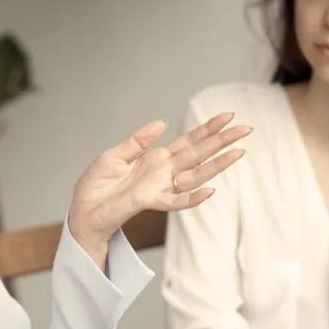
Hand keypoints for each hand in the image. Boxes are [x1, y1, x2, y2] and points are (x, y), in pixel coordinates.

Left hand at [68, 112, 250, 258]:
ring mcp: (159, 188)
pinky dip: (193, 197)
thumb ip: (137, 141)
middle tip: (245, 128)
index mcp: (154, 159)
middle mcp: (162, 173)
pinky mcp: (149, 202)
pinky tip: (211, 190)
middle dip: (221, 141)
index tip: (227, 116)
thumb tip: (162, 122)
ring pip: (195, 176)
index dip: (207, 129)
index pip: (187, 141)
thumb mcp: (113, 156)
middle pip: (198, 154)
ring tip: (239, 152)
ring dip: (217, 165)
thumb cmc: (95, 188)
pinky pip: (176, 202)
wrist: (82, 212)